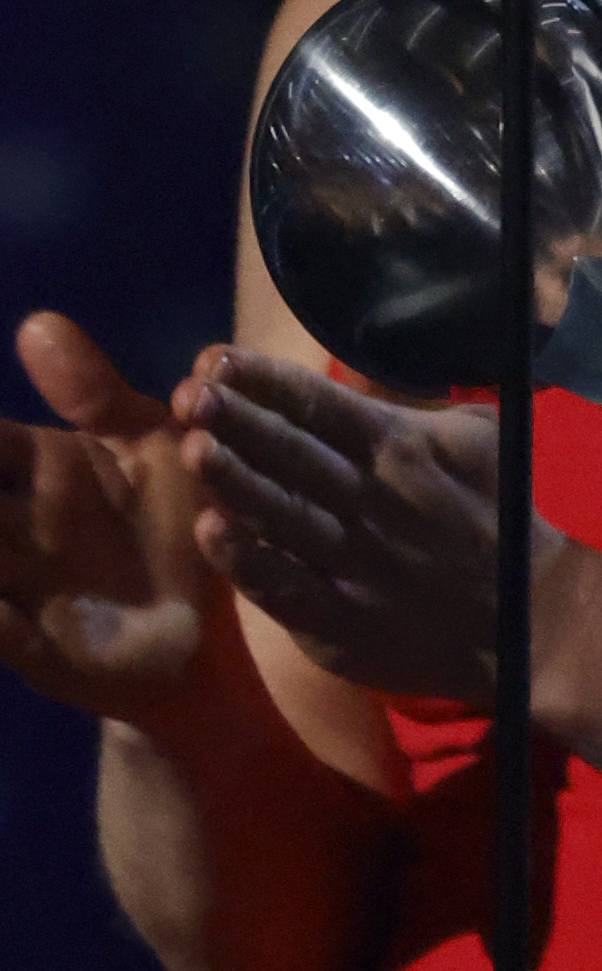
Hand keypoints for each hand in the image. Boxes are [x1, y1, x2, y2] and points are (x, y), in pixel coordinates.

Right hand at [0, 315, 214, 714]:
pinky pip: (1, 636)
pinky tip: (6, 615)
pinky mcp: (37, 648)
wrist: (213, 622)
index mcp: (40, 465)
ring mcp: (18, 587)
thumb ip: (97, 393)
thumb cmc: (176, 517)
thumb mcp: (150, 442)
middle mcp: (13, 524)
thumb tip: (35, 322)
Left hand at [173, 351, 529, 703]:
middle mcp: (373, 501)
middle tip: (187, 394)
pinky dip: (249, 562)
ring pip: (283, 516)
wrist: (528, 618)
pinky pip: (287, 588)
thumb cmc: (499, 517)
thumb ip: (415, 410)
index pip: (322, 406)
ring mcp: (355, 564)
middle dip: (238, 421)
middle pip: (294, 455)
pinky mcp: (343, 622)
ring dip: (234, 481)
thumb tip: (364, 378)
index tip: (216, 359)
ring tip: (191, 448)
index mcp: (402, 449)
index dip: (266, 381)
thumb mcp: (477, 440)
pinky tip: (212, 533)